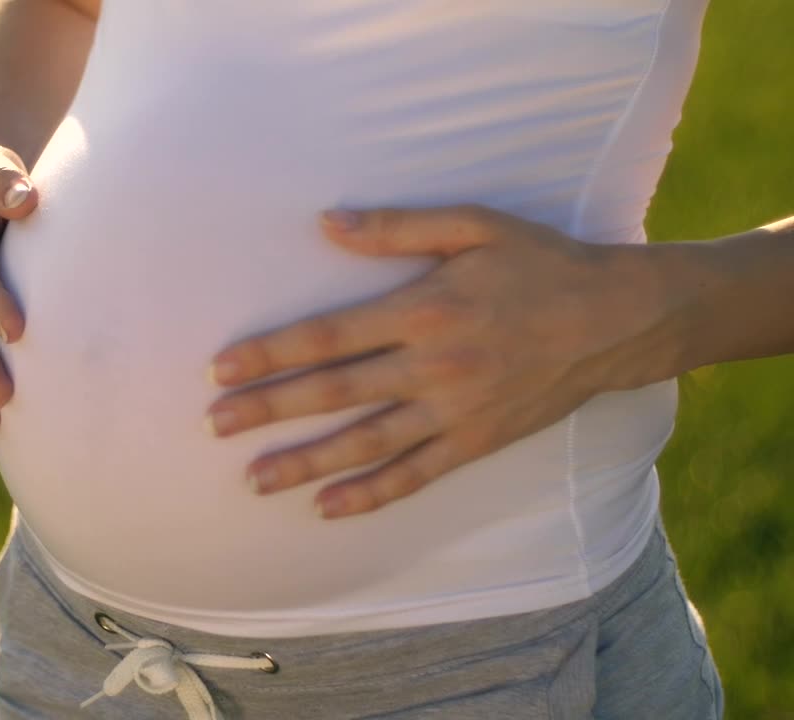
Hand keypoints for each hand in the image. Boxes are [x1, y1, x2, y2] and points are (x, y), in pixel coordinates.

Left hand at [204, 205, 672, 518]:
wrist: (616, 318)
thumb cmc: (539, 263)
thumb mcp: (473, 225)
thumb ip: (396, 226)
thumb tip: (326, 222)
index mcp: (421, 310)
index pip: (326, 336)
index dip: (269, 354)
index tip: (221, 371)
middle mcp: (430, 366)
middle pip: (333, 394)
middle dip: (268, 410)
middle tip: (214, 427)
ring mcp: (453, 410)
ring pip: (365, 443)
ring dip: (305, 463)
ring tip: (253, 481)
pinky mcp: (475, 441)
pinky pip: (415, 475)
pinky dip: (371, 494)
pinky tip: (328, 507)